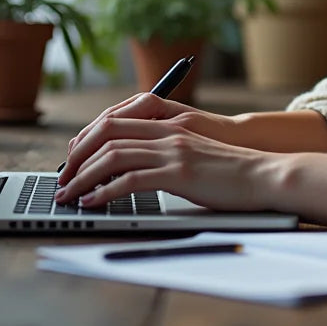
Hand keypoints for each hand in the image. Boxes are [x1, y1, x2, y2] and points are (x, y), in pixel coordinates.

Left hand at [57, 91, 239, 186]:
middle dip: (76, 157)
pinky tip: (93, 202)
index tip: (72, 160)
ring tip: (68, 195)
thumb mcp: (194, 154)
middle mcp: (168, 133)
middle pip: (107, 134)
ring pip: (113, 156)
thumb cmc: (231, 170)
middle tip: (62, 179)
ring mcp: (173, 152)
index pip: (116, 122)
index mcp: (170, 126)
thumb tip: (135, 171)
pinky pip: (131, 180)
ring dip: (83, 177)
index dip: (87, 139)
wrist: (263, 174)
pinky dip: (105, 192)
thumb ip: (167, 153)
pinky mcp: (180, 174)